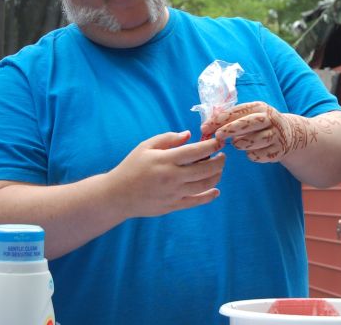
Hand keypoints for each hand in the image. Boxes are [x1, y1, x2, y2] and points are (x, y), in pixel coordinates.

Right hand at [109, 131, 225, 217]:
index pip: (196, 151)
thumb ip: (168, 138)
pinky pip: (196, 201)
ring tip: (218, 169)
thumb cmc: (131, 167)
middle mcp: (172, 177)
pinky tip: (215, 190)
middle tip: (222, 155)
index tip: (218, 141)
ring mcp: (174, 193)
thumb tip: (188, 135)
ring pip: (205, 185)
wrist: (117, 195)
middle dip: (219, 160)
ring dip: (216, 176)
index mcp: (166, 160)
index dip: (212, 145)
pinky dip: (209, 196)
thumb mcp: (145, 147)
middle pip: (206, 169)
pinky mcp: (173, 205)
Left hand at [201, 101, 315, 162]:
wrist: (289, 134)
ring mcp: (277, 134)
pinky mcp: (280, 149)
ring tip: (237, 144)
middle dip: (232, 128)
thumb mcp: (249, 115)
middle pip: (251, 122)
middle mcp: (270, 118)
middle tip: (218, 136)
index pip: (238, 110)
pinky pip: (262, 154)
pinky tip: (250, 152)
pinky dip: (253, 155)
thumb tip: (206, 124)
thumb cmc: (259, 125)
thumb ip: (230, 118)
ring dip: (243, 143)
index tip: (205, 127)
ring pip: (258, 139)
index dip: (220, 119)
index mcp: (259, 107)